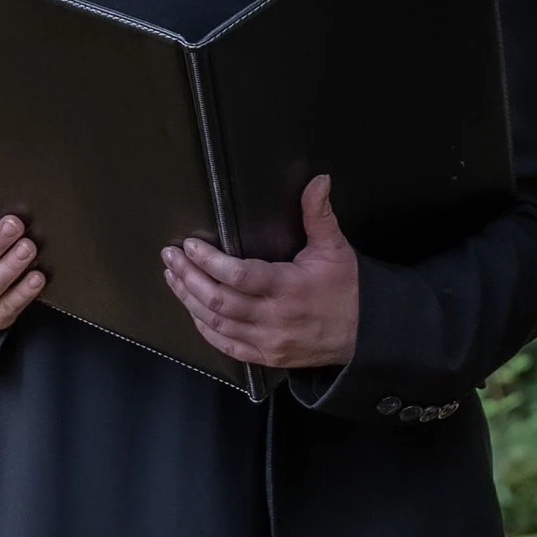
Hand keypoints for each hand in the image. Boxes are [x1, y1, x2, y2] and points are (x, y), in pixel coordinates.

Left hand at [163, 174, 358, 370]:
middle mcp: (274, 318)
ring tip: (172, 277)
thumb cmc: (347, 287)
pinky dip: (204, 327)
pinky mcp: (266, 357)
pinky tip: (191, 309)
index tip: (190, 246)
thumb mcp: (335, 247)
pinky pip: (226, 345)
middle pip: (218, 300)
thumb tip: (318, 180)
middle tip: (170, 257)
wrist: (365, 334)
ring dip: (189, 299)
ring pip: (216, 323)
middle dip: (189, 277)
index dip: (209, 261)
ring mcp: (268, 341)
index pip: (238, 276)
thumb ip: (319, 214)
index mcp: (289, 288)